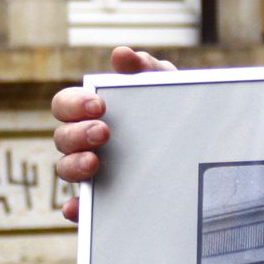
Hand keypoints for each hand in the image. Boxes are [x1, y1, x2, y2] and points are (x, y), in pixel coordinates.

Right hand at [51, 46, 176, 221]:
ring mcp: (91, 172)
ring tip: (95, 163)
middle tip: (104, 132)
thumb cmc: (170, 107)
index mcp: (91, 112)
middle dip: (77, 133)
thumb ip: (145, 68)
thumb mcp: (164, 86)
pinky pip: (81, 209)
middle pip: (62, 137)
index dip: (75, 104)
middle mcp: (85, 141)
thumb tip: (121, 54)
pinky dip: (75, 209)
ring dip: (73, 165)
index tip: (99, 105)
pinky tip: (77, 208)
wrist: (200, 144)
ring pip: (65, 169)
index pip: (66, 105)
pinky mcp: (102, 201)